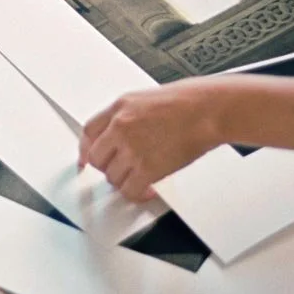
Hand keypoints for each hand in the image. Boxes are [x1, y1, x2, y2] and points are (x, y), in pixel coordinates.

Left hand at [79, 80, 226, 201]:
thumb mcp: (146, 99)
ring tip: (140, 178)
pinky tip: (148, 190)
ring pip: (112, 177)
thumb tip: (119, 136)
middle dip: (108, 167)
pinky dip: (137, 194)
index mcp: (120, 107)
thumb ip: (127, 117)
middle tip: (121, 170)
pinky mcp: (146, 167)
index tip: (85, 159)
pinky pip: (129, 190)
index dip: (85, 149)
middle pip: (97, 158)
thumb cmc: (188, 102)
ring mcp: (132, 148)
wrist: (208, 110)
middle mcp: (121, 126)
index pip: (88, 132)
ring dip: (125, 181)